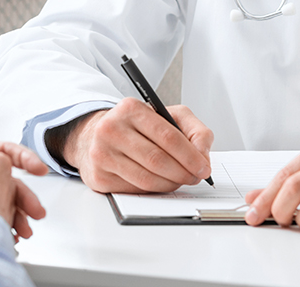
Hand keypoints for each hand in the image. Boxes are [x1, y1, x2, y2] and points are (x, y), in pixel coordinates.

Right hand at [57, 97, 213, 193]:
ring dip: (170, 184)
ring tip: (180, 180)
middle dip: (183, 173)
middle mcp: (111, 129)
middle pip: (157, 160)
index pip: (167, 136)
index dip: (190, 155)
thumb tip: (203, 156)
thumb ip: (194, 130)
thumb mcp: (167, 116)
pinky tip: (159, 182)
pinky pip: (135, 190)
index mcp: (130, 109)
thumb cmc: (135, 126)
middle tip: (195, 177)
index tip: (204, 167)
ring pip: (147, 178)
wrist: (96, 135)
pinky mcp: (98, 176)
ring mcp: (102, 154)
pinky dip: (153, 190)